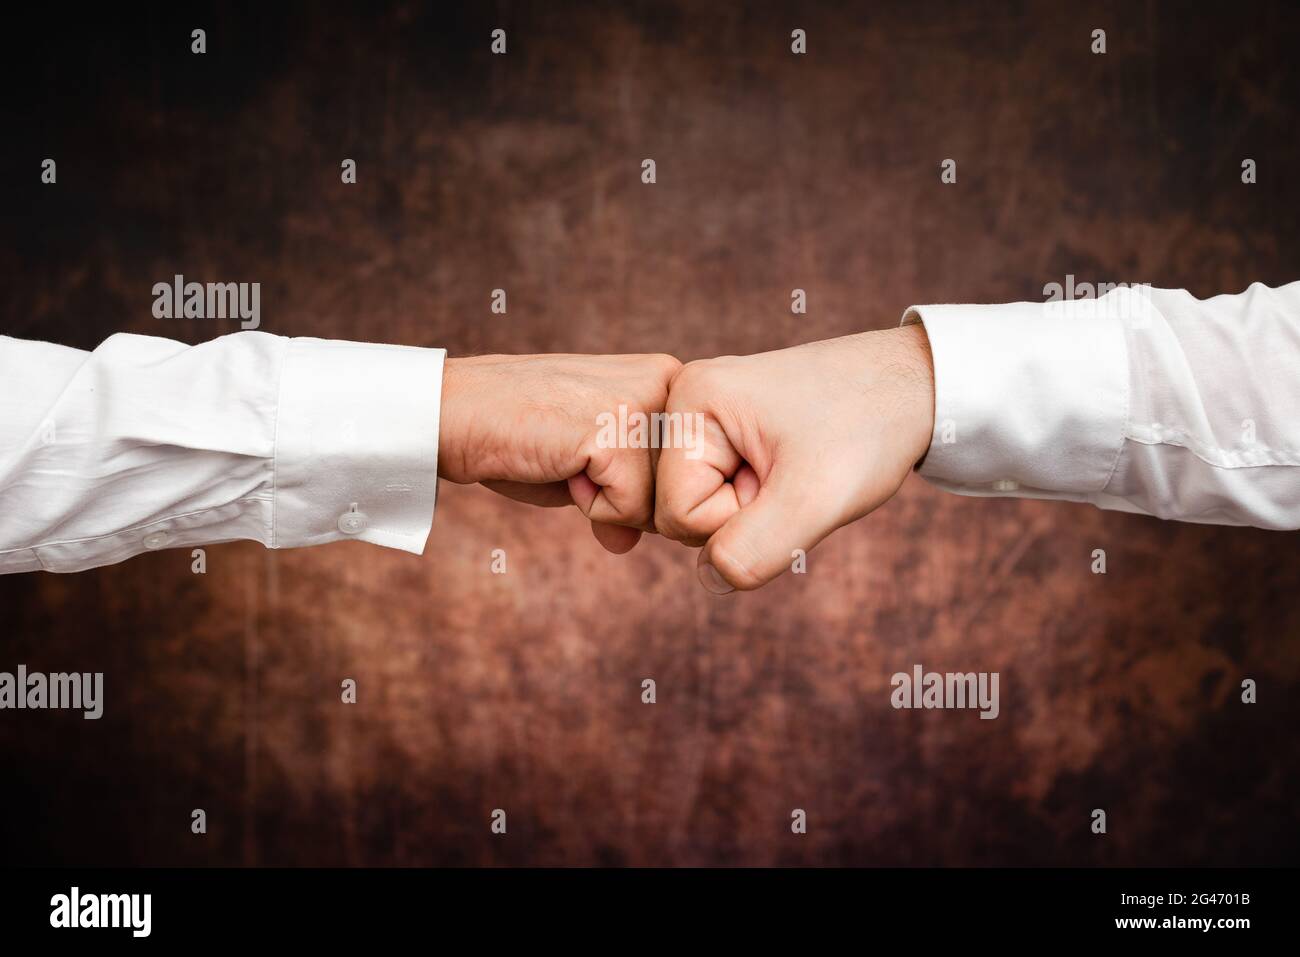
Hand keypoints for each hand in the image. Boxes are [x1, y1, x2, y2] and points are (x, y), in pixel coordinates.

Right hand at [438, 352, 681, 552]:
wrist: (457, 411)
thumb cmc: (519, 436)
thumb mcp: (591, 465)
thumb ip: (628, 493)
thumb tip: (632, 541)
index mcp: (669, 379)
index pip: (697, 470)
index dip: (643, 489)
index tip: (592, 457)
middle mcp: (669, 381)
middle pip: (689, 490)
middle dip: (631, 499)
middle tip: (575, 458)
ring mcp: (645, 404)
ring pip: (665, 505)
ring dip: (610, 503)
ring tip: (568, 458)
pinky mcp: (619, 433)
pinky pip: (631, 511)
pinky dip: (591, 507)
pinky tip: (561, 464)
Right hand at [654, 324, 934, 590]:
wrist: (913, 384)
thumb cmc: (869, 428)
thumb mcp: (815, 498)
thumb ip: (753, 550)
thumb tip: (710, 578)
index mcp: (689, 401)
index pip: (676, 514)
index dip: (736, 520)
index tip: (788, 479)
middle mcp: (682, 400)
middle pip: (678, 512)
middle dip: (741, 516)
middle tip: (795, 473)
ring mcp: (703, 414)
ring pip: (700, 507)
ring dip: (752, 509)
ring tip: (796, 468)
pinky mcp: (723, 427)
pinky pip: (719, 491)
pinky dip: (758, 496)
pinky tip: (791, 467)